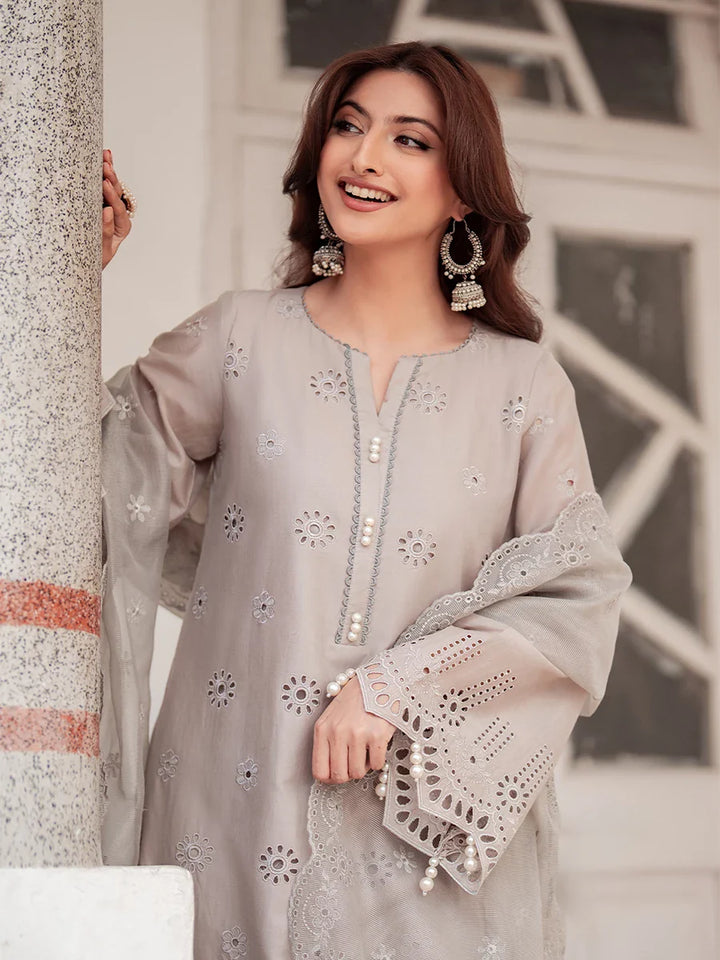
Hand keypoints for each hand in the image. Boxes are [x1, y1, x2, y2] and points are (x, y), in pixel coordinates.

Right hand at [102, 148, 131, 268]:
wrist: (84, 263)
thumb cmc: (95, 259)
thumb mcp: (101, 251)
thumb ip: (106, 232)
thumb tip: (107, 210)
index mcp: (122, 227)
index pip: (118, 209)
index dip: (112, 196)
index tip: (105, 184)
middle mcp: (118, 216)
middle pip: (118, 195)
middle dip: (112, 178)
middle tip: (105, 164)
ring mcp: (110, 208)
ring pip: (112, 187)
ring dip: (109, 171)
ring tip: (106, 155)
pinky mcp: (101, 203)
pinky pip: (103, 186)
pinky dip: (103, 172)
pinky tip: (104, 158)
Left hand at [312, 675, 395, 783]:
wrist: (379, 681)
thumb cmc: (355, 700)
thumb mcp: (332, 717)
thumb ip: (327, 742)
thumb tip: (329, 773)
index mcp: (322, 729)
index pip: (319, 770)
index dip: (329, 778)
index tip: (337, 776)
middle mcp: (337, 733)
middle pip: (339, 776)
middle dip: (348, 774)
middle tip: (354, 763)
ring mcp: (357, 734)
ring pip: (357, 773)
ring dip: (364, 766)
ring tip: (366, 750)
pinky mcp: (377, 735)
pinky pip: (376, 764)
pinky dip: (378, 760)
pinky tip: (376, 746)